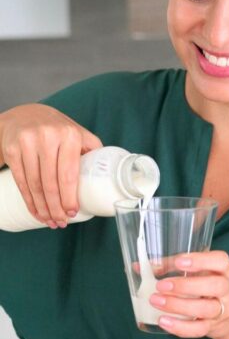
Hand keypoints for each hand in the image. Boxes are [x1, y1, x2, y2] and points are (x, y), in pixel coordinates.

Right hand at [0, 103, 101, 227]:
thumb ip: (91, 148)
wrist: (25, 116)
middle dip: (56, 207)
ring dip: (42, 208)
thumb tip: (106, 172)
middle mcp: (48, 137)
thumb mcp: (76, 132)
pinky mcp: (12, 149)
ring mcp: (28, 143)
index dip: (69, 197)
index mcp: (69, 134)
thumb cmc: (57, 128)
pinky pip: (21, 181)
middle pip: (51, 183)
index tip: (72, 212)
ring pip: (35, 184)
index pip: (69, 173)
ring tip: (50, 220)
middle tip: (60, 222)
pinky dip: (29, 200)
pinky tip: (36, 210)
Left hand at [149, 250, 228, 338]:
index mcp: (223, 268)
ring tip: (156, 300)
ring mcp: (222, 309)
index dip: (200, 261)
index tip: (179, 262)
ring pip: (205, 308)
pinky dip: (180, 327)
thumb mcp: (198, 270)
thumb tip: (140, 266)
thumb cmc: (208, 282)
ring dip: (178, 305)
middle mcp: (227, 287)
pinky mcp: (213, 326)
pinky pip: (198, 329)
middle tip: (161, 285)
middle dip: (186, 285)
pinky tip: (163, 321)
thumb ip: (171, 265)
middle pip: (214, 286)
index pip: (220, 261)